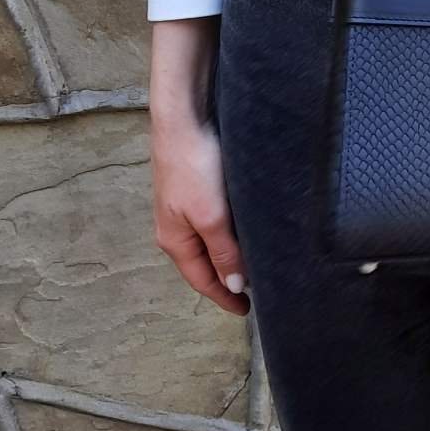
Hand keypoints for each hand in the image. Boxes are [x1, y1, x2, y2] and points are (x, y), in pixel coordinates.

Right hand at [151, 112, 249, 313]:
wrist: (183, 118)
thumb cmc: (193, 167)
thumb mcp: (212, 217)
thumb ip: (224, 252)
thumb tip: (234, 285)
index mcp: (174, 240)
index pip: (202, 280)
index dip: (224, 297)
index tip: (247, 311)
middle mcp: (175, 227)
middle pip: (203, 264)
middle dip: (225, 280)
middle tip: (255, 291)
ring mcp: (183, 206)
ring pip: (208, 242)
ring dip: (227, 256)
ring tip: (253, 264)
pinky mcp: (193, 187)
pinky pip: (212, 222)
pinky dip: (227, 234)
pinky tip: (242, 230)